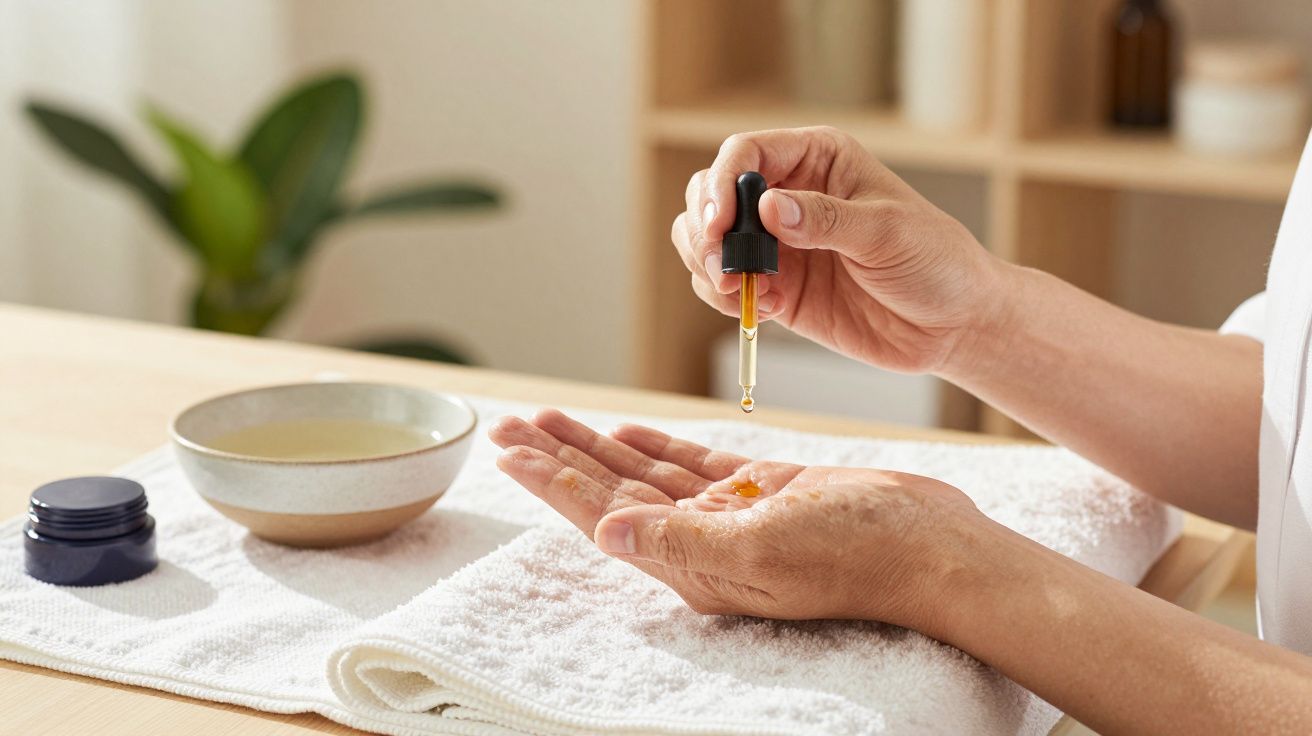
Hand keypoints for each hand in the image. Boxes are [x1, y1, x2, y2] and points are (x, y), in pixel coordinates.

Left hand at [489, 409, 988, 629]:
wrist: (935, 546)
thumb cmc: (862, 554)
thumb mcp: (765, 550)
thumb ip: (683, 542)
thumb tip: (606, 532)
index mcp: (695, 565)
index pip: (605, 516)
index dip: (555, 483)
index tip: (512, 451)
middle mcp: (704, 543)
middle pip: (612, 491)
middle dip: (558, 457)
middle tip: (509, 425)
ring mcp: (733, 516)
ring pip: (646, 474)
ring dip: (595, 446)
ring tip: (548, 421)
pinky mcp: (763, 491)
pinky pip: (693, 465)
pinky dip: (655, 445)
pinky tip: (623, 431)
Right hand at [675, 126, 1008, 372]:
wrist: (953, 324)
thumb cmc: (935, 261)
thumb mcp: (886, 232)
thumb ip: (825, 219)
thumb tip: (769, 208)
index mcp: (818, 159)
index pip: (746, 153)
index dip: (721, 184)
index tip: (719, 225)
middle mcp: (789, 195)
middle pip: (711, 193)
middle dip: (704, 228)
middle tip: (722, 266)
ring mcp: (777, 244)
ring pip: (705, 240)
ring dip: (707, 266)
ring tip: (737, 290)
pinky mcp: (775, 288)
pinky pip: (723, 287)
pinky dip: (724, 300)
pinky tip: (761, 310)